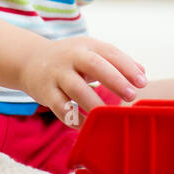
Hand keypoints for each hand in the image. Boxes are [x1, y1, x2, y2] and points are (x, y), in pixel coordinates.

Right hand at [18, 36, 146, 126]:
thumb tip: (142, 74)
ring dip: (95, 104)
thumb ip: (117, 62)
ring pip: (76, 89)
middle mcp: (71, 57)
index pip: (110, 53)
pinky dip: (75, 119)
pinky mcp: (46, 93)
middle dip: (115, 80)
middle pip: (94, 65)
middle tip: (131, 96)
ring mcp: (57, 75)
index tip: (142, 83)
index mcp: (86, 46)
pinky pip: (61, 108)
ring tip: (110, 117)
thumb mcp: (91, 52)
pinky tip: (88, 126)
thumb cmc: (70, 59)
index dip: (127, 67)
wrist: (31, 61)